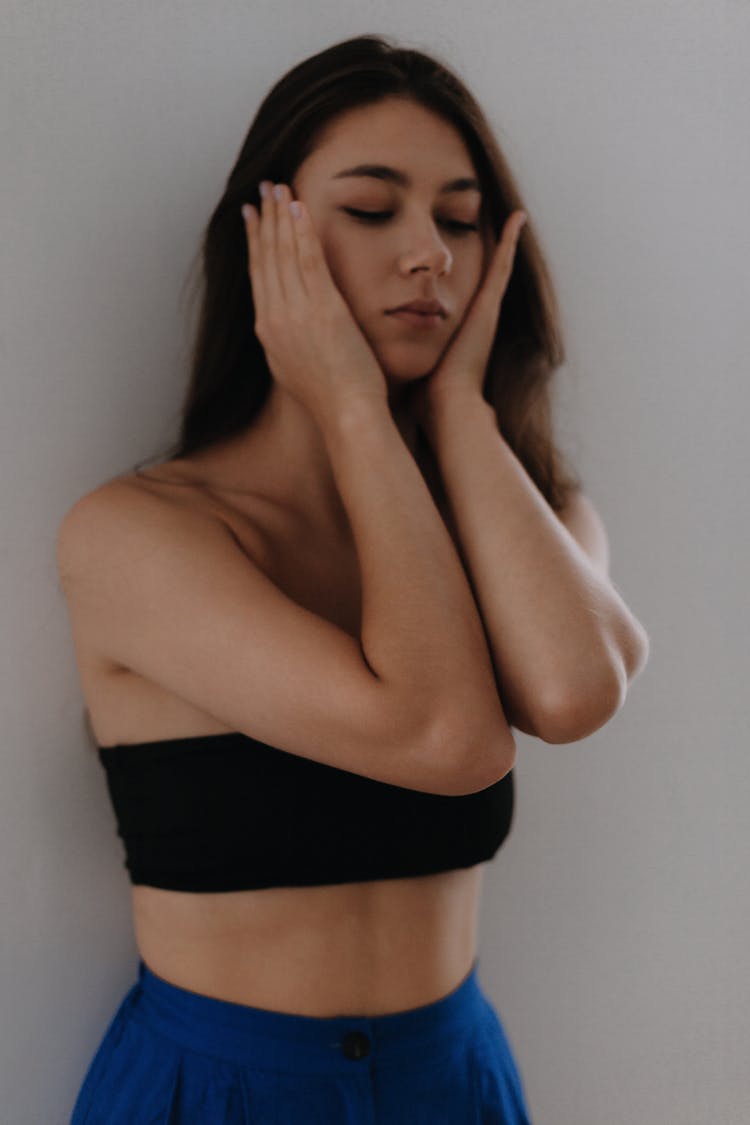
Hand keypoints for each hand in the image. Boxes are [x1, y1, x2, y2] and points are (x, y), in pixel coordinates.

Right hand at [242, 182, 388, 425]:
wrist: (346, 413)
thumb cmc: (329, 398)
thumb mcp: (292, 368)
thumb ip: (284, 340)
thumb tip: (279, 324)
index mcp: (266, 331)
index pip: (257, 275)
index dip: (253, 242)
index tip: (250, 216)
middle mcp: (275, 317)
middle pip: (265, 257)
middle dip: (263, 219)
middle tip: (262, 189)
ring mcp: (297, 312)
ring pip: (284, 253)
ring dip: (280, 216)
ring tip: (279, 187)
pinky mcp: (323, 308)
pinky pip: (308, 260)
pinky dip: (302, 231)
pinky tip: (299, 207)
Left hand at [407, 210, 526, 427]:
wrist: (446, 407)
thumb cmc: (424, 397)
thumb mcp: (409, 367)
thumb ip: (398, 358)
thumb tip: (375, 361)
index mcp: (453, 328)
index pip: (452, 291)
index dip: (451, 270)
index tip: (449, 248)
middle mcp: (473, 317)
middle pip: (477, 273)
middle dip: (483, 248)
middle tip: (487, 216)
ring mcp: (484, 310)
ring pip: (494, 264)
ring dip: (502, 239)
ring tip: (511, 212)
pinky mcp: (490, 307)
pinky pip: (502, 266)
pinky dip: (510, 242)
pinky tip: (517, 217)